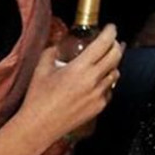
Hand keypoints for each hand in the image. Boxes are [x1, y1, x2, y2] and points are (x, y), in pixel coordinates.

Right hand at [15, 25, 123, 145]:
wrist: (39, 126)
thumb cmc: (38, 99)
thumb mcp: (41, 70)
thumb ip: (51, 53)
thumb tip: (57, 47)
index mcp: (80, 68)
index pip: (104, 43)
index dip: (111, 32)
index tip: (111, 28)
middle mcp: (93, 80)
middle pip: (116, 56)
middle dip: (116, 45)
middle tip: (111, 41)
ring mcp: (98, 94)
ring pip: (115, 73)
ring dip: (112, 64)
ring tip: (103, 62)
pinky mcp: (99, 107)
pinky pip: (109, 90)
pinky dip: (106, 83)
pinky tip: (96, 82)